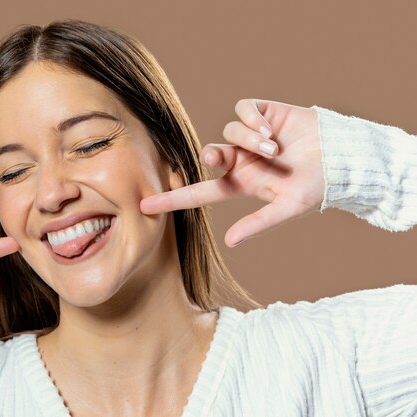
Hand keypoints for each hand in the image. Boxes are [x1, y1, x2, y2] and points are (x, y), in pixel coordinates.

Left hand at [141, 99, 324, 246]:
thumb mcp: (287, 207)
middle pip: (211, 154)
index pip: (200, 193)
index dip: (173, 199)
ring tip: (274, 149)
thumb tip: (229, 242)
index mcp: (241, 183)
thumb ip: (259, 224)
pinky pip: (243, 109)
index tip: (144, 205)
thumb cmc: (317, 186)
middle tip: (216, 156)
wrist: (343, 156)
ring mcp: (250, 136)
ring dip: (249, 140)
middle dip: (212, 154)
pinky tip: (270, 128)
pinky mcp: (263, 112)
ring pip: (230, 131)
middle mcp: (240, 159)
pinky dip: (252, 118)